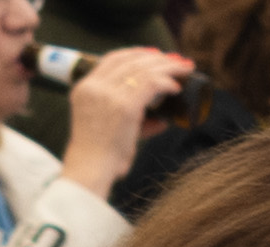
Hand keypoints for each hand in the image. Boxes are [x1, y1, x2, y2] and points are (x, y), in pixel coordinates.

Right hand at [56, 47, 193, 195]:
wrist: (89, 171)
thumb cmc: (98, 156)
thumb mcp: (108, 128)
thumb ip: (133, 120)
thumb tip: (161, 120)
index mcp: (84, 88)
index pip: (111, 58)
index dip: (136, 52)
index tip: (154, 54)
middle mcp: (94, 87)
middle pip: (131, 59)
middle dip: (158, 57)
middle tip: (177, 60)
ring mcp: (109, 95)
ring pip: (144, 68)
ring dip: (168, 66)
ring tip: (185, 68)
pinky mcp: (125, 106)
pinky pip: (152, 84)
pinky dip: (167, 82)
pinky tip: (176, 87)